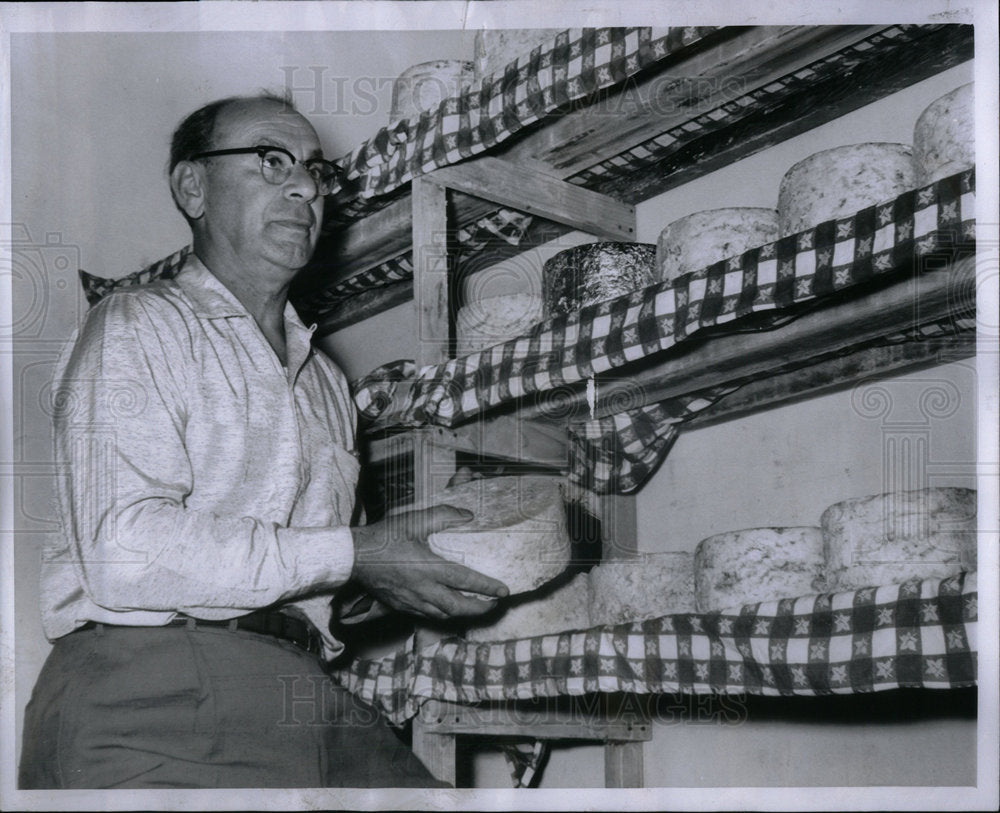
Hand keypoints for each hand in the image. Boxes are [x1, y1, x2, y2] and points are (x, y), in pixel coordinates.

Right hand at [350, 504, 509, 619]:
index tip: (503, 590)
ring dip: (463, 613)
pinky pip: (427, 616)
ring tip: (476, 607)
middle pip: (458, 606)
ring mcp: (412, 601)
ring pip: (444, 615)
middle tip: (494, 604)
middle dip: (480, 608)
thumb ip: (442, 515)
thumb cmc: (384, 537)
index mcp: (429, 568)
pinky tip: (447, 609)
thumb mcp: (414, 520)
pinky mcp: (401, 606)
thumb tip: (467, 515)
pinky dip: (443, 615)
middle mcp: (423, 589)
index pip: (465, 580)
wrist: (354, 557)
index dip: (487, 587)